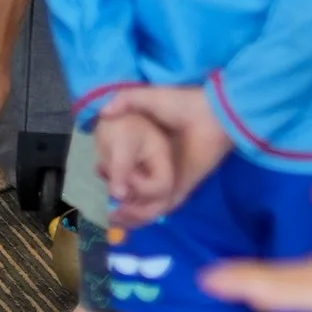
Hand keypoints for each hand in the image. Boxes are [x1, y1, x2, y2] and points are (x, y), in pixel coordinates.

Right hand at [98, 86, 229, 218]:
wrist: (211, 115)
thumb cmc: (182, 105)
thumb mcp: (149, 97)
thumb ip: (125, 100)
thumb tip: (103, 113)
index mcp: (151, 146)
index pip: (127, 167)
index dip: (112, 172)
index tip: (100, 171)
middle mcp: (159, 166)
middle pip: (134, 190)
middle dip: (118, 199)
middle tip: (104, 203)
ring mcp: (170, 179)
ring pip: (145, 204)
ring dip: (128, 212)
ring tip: (111, 213)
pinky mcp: (181, 189)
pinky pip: (160, 208)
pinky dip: (143, 215)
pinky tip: (125, 211)